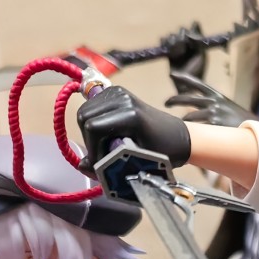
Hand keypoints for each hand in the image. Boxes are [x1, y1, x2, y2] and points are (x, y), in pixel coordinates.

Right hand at [76, 86, 191, 174]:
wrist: (177, 137)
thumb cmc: (163, 152)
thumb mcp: (137, 162)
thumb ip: (109, 164)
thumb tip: (81, 167)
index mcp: (130, 115)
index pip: (93, 127)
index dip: (92, 149)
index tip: (99, 164)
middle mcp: (122, 98)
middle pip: (84, 116)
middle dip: (89, 140)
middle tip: (102, 155)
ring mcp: (118, 92)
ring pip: (85, 111)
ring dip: (90, 132)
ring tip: (105, 146)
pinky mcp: (115, 92)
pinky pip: (91, 106)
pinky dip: (93, 122)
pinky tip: (107, 134)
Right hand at [161, 21, 207, 80]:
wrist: (186, 84)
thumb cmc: (197, 71)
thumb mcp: (201, 55)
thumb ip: (198, 41)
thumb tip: (189, 31)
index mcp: (198, 42)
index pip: (194, 26)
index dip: (192, 31)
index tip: (190, 39)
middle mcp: (187, 42)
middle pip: (181, 30)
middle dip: (181, 37)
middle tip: (183, 49)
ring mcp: (177, 46)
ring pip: (172, 35)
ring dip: (173, 42)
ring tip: (176, 53)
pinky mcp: (168, 51)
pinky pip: (163, 40)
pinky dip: (164, 43)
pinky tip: (169, 51)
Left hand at [165, 73, 254, 128]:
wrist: (257, 131)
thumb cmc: (241, 122)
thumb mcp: (228, 109)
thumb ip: (213, 107)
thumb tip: (196, 112)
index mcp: (218, 96)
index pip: (198, 84)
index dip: (184, 78)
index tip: (172, 74)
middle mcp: (215, 102)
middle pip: (189, 98)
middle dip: (175, 100)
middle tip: (166, 103)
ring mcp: (215, 114)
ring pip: (191, 117)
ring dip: (184, 122)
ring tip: (178, 127)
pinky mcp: (215, 126)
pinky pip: (199, 130)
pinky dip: (193, 134)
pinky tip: (189, 138)